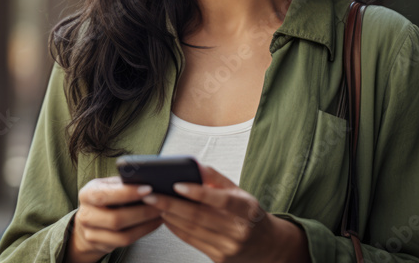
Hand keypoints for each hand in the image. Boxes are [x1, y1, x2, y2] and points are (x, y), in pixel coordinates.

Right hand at [66, 176, 163, 262]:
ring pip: (123, 234)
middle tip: (161, 203)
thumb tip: (146, 179)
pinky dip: (143, 231)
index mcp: (87, 194)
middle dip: (142, 212)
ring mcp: (91, 233)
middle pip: (115, 218)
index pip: (105, 195)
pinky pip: (126, 242)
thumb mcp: (107, 186)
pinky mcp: (101, 245)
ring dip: (146, 224)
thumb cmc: (105, 199)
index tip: (148, 189)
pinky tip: (154, 223)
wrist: (89, 222)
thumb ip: (121, 184)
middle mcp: (85, 215)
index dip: (127, 193)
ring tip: (160, 213)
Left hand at [142, 164, 309, 262]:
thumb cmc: (249, 214)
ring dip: (169, 216)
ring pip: (192, 229)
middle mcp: (239, 229)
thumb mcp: (240, 193)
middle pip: (199, 216)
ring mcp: (229, 246)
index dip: (198, 192)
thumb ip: (216, 179)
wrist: (267, 246)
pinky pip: (192, 241)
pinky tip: (166, 217)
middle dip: (171, 204)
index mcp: (246, 209)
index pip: (220, 200)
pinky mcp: (220, 258)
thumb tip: (194, 165)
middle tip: (151, 194)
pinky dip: (175, 228)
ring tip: (154, 204)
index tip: (177, 184)